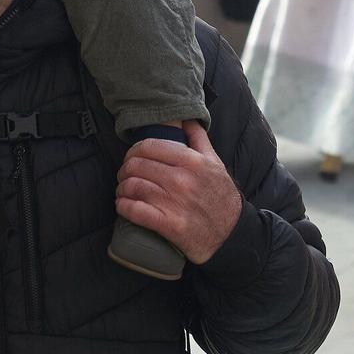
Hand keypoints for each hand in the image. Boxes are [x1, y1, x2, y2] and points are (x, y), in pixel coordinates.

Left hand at [115, 121, 242, 263]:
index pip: (150, 146)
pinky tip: (123, 205)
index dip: (134, 150)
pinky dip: (123, 206)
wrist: (231, 233)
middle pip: (137, 165)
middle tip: (124, 174)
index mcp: (192, 161)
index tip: (132, 157)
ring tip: (122, 190)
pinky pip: (136, 211)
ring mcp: (175, 203)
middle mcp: (182, 180)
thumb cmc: (221, 196)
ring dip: (122, 188)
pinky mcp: (169, 225)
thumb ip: (199, 138)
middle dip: (125, 169)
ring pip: (133, 186)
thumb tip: (185, 119)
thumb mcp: (216, 162)